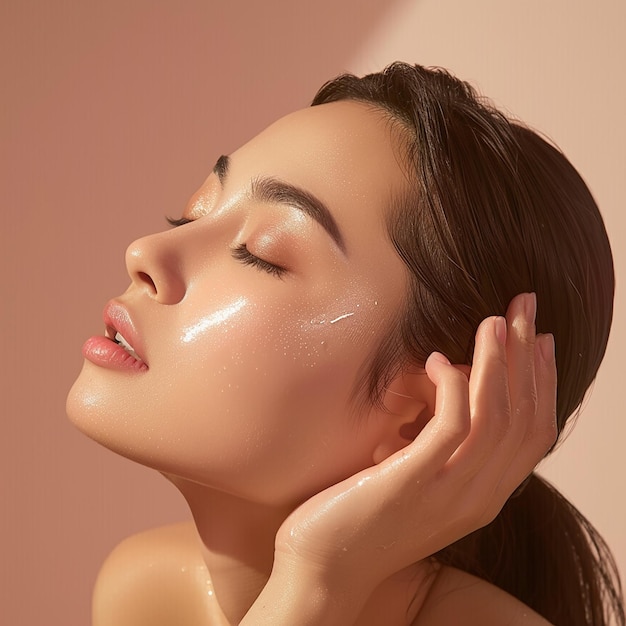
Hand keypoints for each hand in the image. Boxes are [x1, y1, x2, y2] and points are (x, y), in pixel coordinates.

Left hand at [272, 293, 556, 594]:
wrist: (324, 568)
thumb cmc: (364, 516)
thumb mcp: (416, 480)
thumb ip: (440, 447)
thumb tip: (447, 387)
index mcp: (483, 495)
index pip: (533, 433)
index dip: (542, 383)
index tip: (538, 339)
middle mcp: (478, 497)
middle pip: (524, 417)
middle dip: (528, 357)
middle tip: (525, 309)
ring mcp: (449, 493)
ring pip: (495, 416)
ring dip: (497, 362)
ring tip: (492, 322)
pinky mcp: (413, 483)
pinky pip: (452, 424)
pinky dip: (451, 384)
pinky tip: (435, 360)